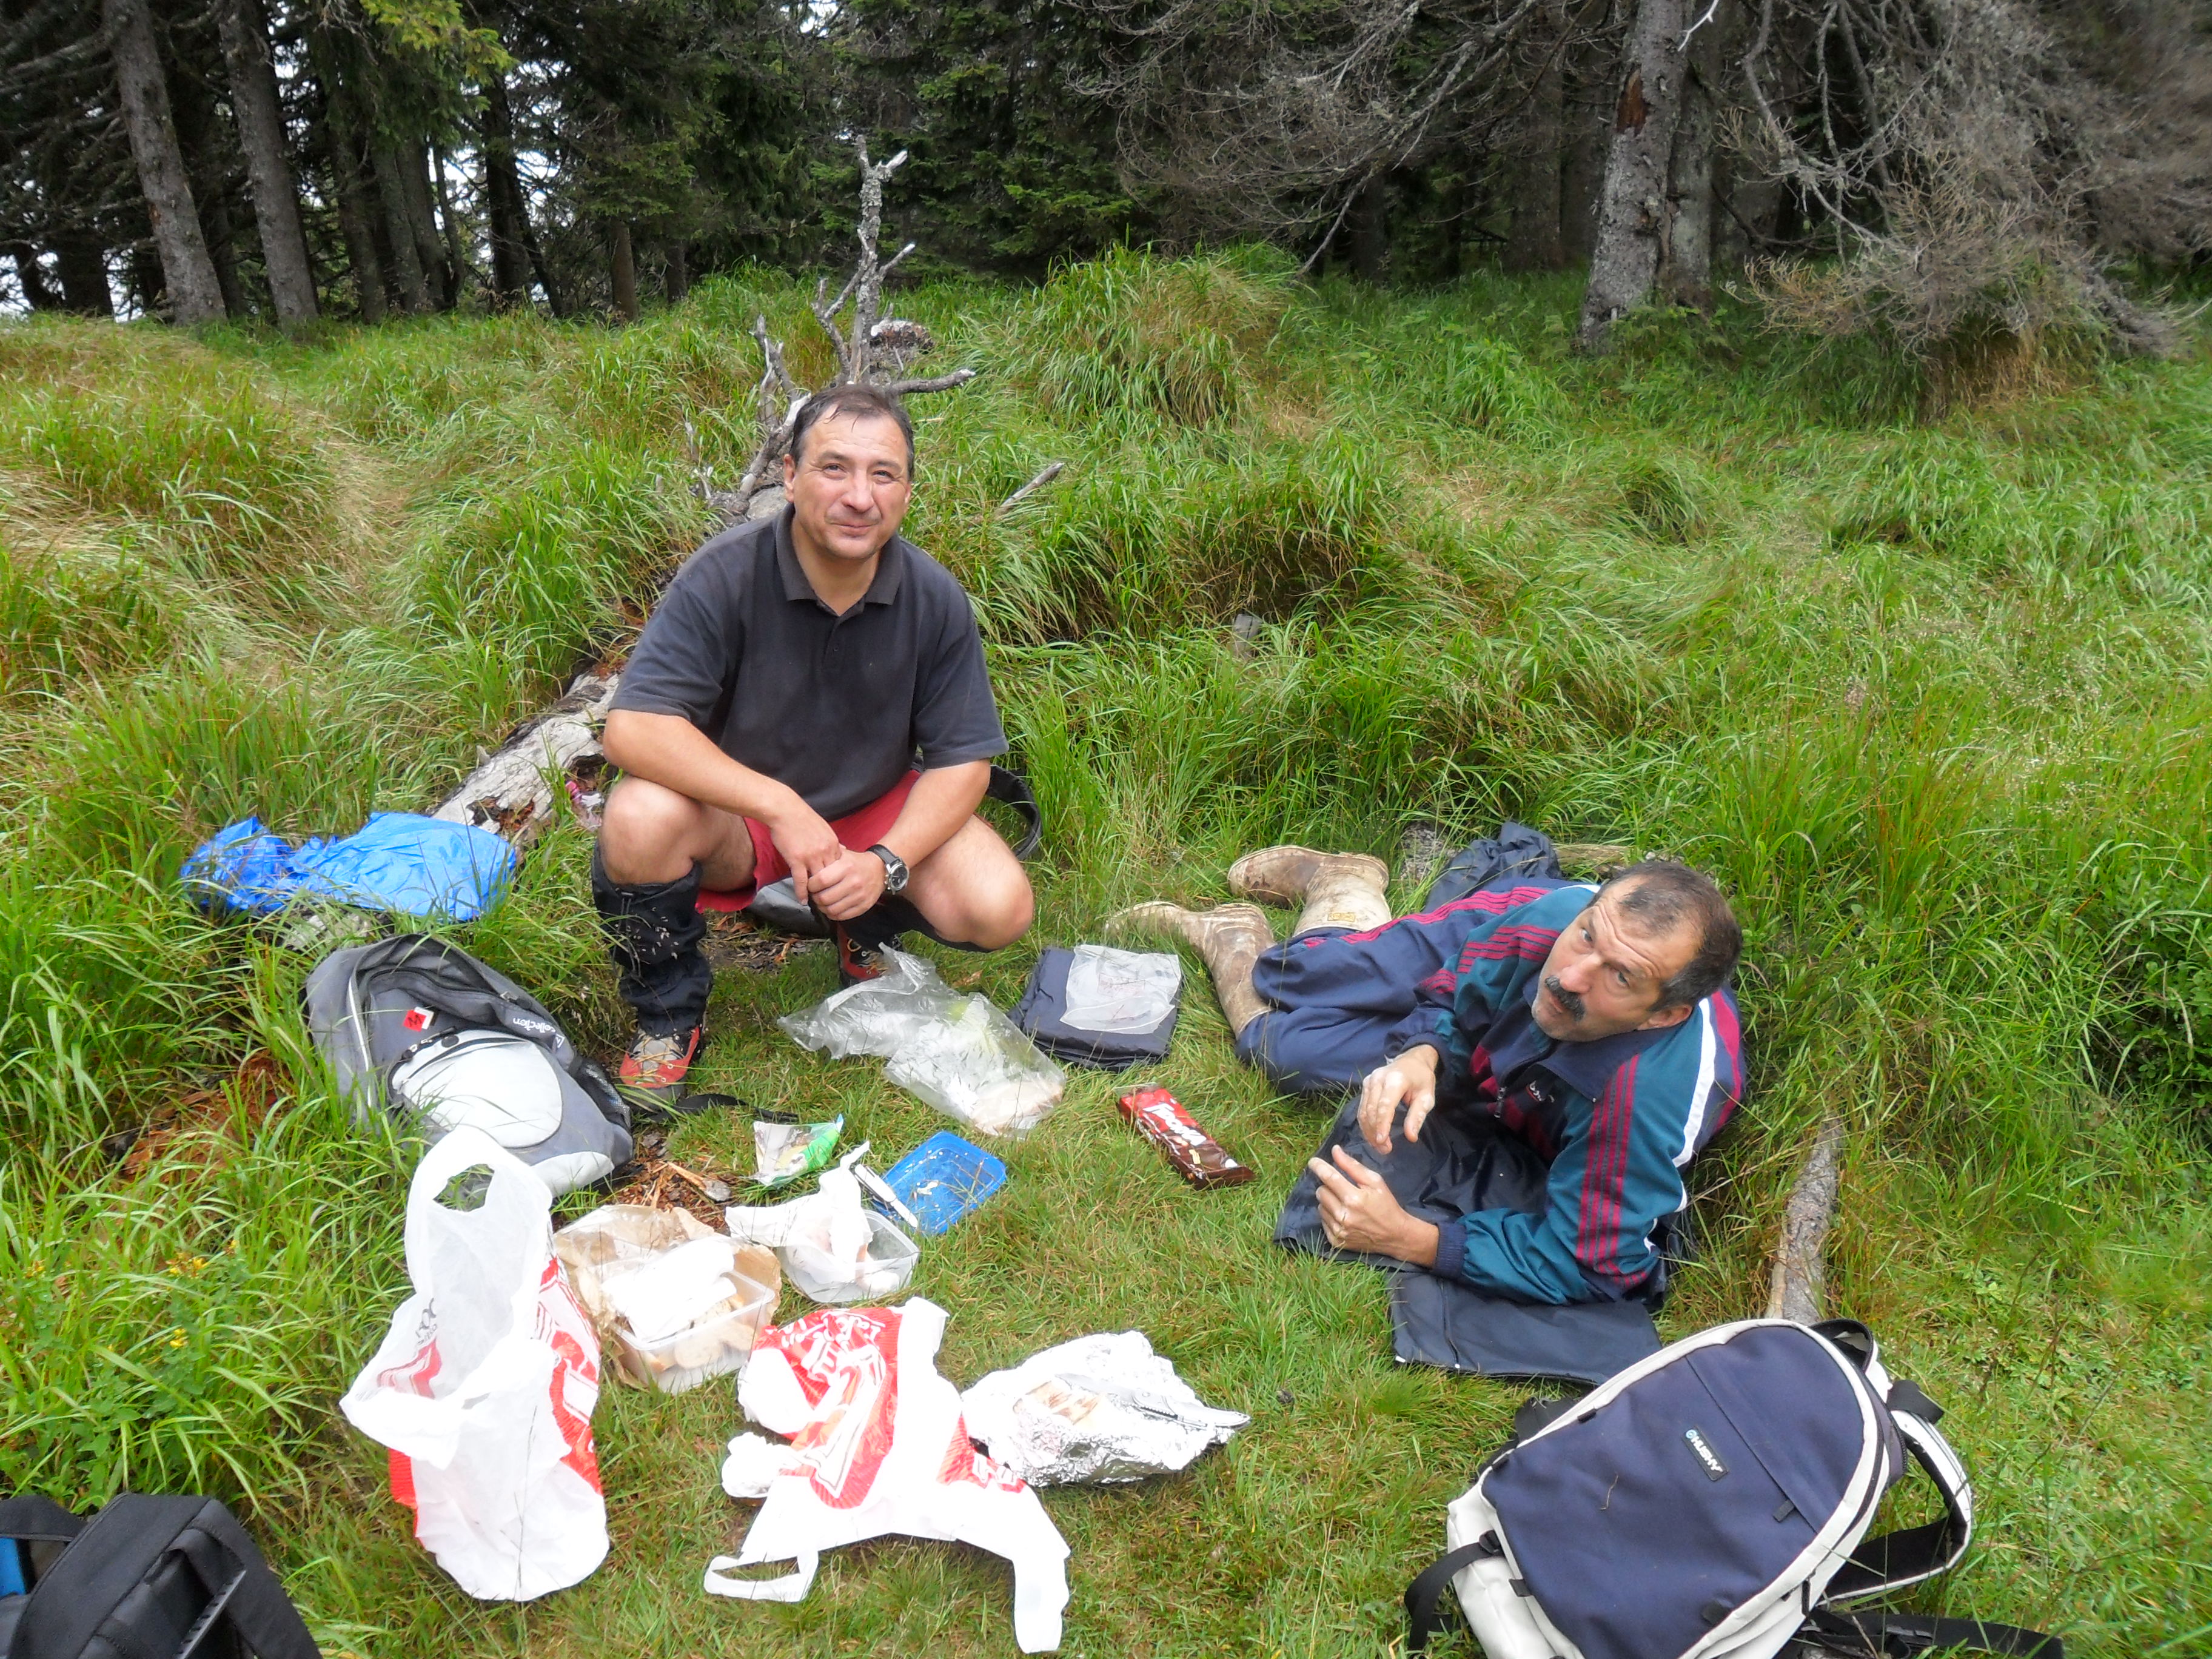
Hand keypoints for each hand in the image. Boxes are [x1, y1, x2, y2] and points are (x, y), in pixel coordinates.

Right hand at [765, 799, 843, 903]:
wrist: (785, 810)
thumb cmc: (801, 817)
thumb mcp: (824, 828)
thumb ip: (833, 842)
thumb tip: (844, 850)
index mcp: (833, 843)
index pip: (839, 867)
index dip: (837, 878)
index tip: (835, 887)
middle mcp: (825, 851)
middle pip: (831, 876)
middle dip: (830, 889)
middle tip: (828, 900)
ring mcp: (812, 856)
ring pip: (818, 880)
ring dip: (816, 893)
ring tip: (816, 903)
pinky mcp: (797, 859)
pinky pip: (801, 881)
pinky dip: (802, 893)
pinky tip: (802, 901)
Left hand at [807, 846, 887, 921]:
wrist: (880, 870)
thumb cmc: (856, 862)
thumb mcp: (842, 855)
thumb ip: (826, 861)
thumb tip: (807, 871)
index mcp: (846, 867)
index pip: (820, 880)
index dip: (810, 885)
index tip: (810, 885)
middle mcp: (854, 882)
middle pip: (824, 898)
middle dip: (815, 898)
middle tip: (814, 895)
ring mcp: (859, 896)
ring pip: (831, 909)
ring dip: (822, 908)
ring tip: (821, 902)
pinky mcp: (864, 906)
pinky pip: (842, 916)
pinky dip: (833, 914)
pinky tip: (831, 908)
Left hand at [1307, 1145, 1439, 1265]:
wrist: (1395, 1235)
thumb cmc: (1386, 1205)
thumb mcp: (1375, 1182)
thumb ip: (1352, 1166)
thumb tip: (1335, 1151)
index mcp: (1354, 1198)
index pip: (1328, 1177)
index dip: (1318, 1167)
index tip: (1313, 1162)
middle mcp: (1343, 1215)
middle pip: (1321, 1191)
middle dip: (1328, 1186)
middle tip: (1342, 1188)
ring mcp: (1338, 1230)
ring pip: (1320, 1206)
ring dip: (1329, 1201)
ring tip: (1345, 1203)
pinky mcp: (1336, 1241)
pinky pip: (1323, 1221)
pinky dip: (1330, 1216)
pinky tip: (1343, 1216)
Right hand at [1358, 1046, 1438, 1154]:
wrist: (1411, 1060)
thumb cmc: (1421, 1080)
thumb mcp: (1427, 1097)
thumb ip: (1417, 1116)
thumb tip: (1410, 1137)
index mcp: (1395, 1080)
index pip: (1385, 1106)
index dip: (1382, 1125)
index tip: (1382, 1142)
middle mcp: (1378, 1079)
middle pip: (1371, 1110)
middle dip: (1375, 1133)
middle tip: (1385, 1150)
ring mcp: (1369, 1081)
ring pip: (1363, 1111)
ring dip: (1368, 1131)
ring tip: (1379, 1146)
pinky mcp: (1365, 1085)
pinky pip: (1361, 1108)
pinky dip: (1365, 1124)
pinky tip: (1372, 1135)